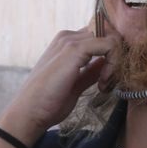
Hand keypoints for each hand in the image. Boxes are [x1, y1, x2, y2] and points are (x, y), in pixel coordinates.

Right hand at [0, 24, 118, 147]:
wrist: (29, 112)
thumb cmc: (48, 101)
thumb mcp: (75, 83)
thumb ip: (90, 71)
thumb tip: (104, 64)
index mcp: (66, 43)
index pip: (101, 36)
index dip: (113, 55)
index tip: (107, 78)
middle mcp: (68, 37)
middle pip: (109, 35)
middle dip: (117, 58)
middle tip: (108, 81)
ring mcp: (70, 41)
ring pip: (112, 39)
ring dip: (116, 63)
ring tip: (104, 84)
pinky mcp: (74, 49)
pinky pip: (109, 45)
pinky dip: (113, 65)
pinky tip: (102, 84)